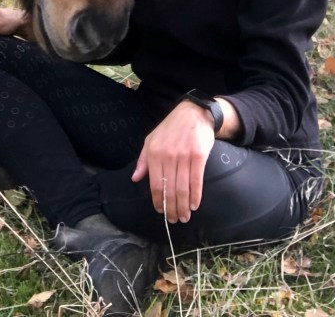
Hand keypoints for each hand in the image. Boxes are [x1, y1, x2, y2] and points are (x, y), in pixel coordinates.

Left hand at [131, 101, 215, 222]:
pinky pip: (196, 180)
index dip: (157, 201)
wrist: (192, 113)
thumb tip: (135, 178)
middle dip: (171, 209)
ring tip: (184, 217)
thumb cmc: (170, 128)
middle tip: (174, 220)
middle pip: (169, 190)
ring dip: (183, 207)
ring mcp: (184, 156)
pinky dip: (195, 196)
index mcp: (154, 153)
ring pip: (182, 188)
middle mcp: (168, 156)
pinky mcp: (199, 156)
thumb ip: (143, 160)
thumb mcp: (151, 140)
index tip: (161, 212)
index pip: (154, 184)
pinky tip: (194, 205)